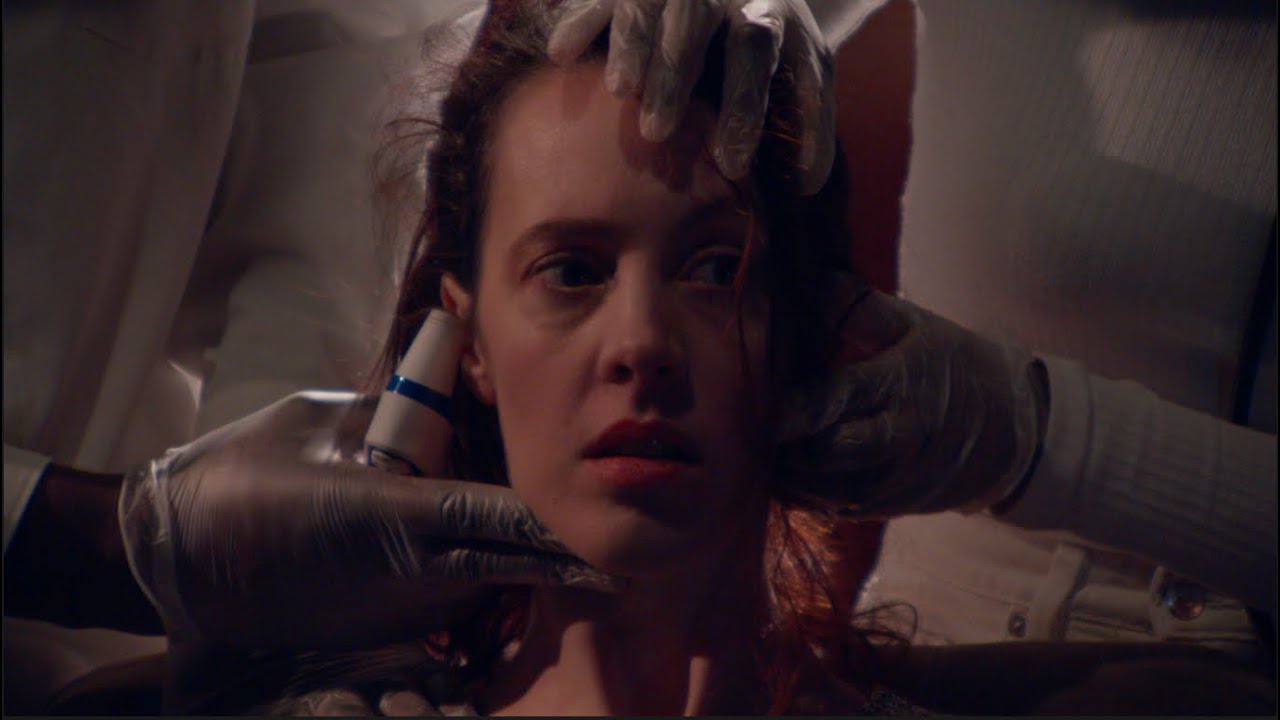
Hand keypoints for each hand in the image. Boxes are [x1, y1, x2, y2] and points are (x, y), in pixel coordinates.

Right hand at [119, 390, 617, 650]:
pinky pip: (446, 604)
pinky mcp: (381, 630)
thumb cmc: (244, 477)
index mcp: (393, 513)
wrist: (182, 557)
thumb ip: (382, 414)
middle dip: (561, 562)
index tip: (606, 540)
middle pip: (508, 564)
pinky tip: (475, 568)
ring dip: (514, 572)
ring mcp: (395, 608)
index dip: (555, 529)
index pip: (497, 517)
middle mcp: (406, 571)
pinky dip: (468, 587)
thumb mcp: (317, 422)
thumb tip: (427, 394)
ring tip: (558, 552)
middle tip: (610, 559)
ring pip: (481, 586)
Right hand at [548, 0, 834, 193]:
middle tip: (658, 131)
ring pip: (647, 3)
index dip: (743, 109)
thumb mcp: (805, 71)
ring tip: (620, 90)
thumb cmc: (775, 46)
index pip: (756, 56)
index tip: (731, 163)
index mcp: (769, 14)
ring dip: (632, 45)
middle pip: (695, 21)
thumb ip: (811, 122)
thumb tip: (810, 184)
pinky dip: (579, 22)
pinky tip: (561, 55)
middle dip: (675, 75)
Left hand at [776, 282, 1048, 516]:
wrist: (1010, 429)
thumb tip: (809, 273)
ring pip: (824, 489)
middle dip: (786, 441)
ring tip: (766, 446)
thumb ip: (856, 305)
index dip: (796, 405)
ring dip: (789, 471)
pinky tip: (788, 469)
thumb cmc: (950, 365)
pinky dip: (804, 492)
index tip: (763, 401)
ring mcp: (895, 481)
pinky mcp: (890, 508)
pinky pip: (833, 508)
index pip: (839, 397)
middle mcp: (899, 439)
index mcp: (900, 384)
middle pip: (827, 451)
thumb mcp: (912, 325)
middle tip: (756, 424)